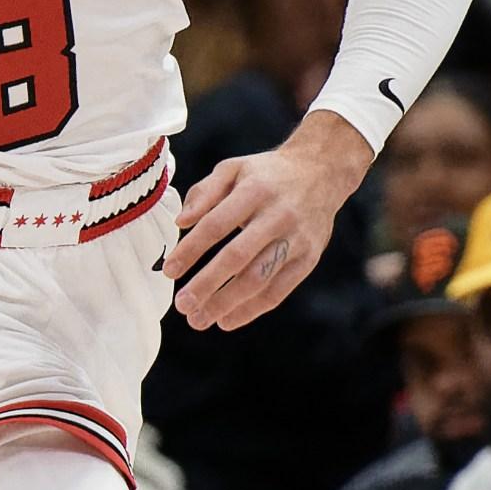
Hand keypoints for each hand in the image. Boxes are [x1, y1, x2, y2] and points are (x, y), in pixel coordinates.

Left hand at [162, 115, 369, 330]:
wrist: (322, 172)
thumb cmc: (266, 175)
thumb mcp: (233, 169)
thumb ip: (204, 192)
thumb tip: (181, 223)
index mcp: (255, 190)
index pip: (217, 224)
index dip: (191, 250)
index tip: (169, 272)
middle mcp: (278, 215)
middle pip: (238, 256)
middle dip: (207, 284)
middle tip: (182, 305)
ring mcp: (297, 239)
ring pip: (259, 279)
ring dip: (226, 303)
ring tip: (199, 320)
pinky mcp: (309, 258)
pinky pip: (279, 290)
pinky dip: (252, 309)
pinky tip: (227, 320)